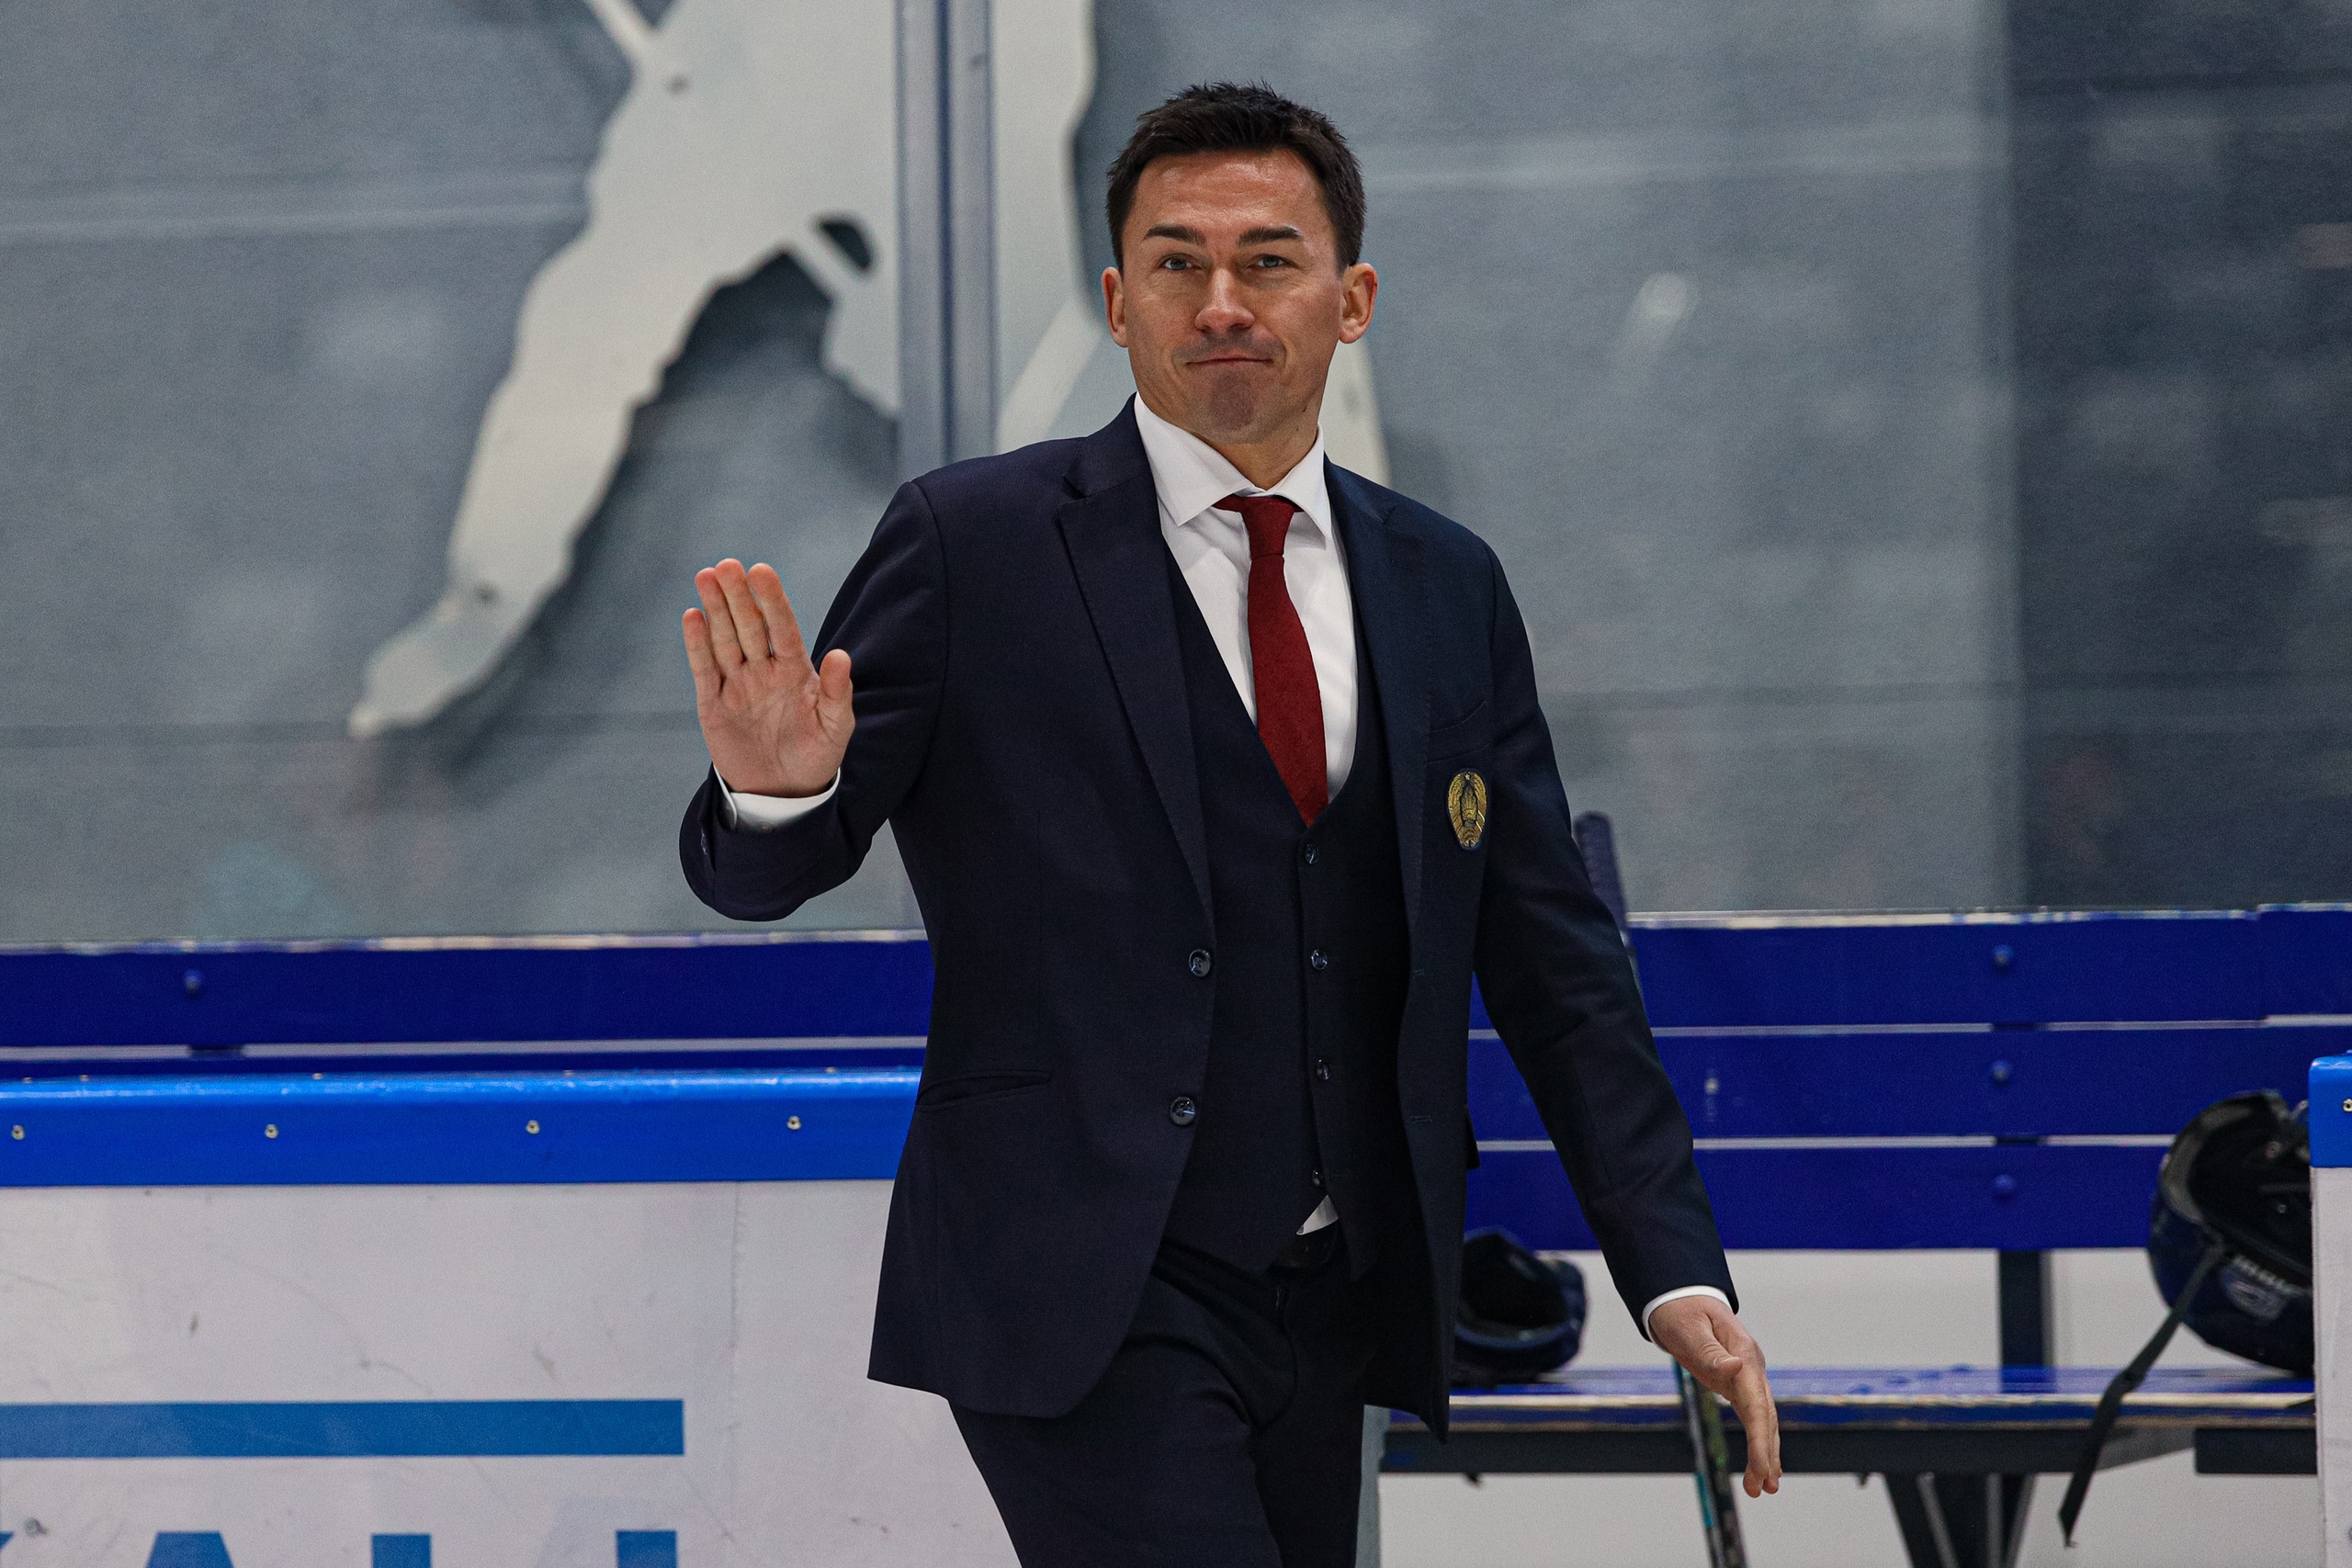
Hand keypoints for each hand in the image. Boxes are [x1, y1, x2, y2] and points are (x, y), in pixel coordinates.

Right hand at [683, 558, 852, 797]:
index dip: (772, 600)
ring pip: (724, 640)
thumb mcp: (835, 728)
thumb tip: (842, 655)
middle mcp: (764, 671)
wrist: (783, 793)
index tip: (762, 571)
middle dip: (738, 596)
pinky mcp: (713, 703)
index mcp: (795, 671)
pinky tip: (692, 616)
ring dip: (715, 609)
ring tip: (706, 576)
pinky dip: (696, 644)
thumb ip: (838, 693)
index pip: (782, 627)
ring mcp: (737, 685)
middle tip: (727, 565)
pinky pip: (703, 669)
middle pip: (749, 626)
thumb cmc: (815, 756)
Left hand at [1648, 1294, 1781, 1497]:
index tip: (1760, 1466)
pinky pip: (1753, 1416)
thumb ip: (1712, 1352)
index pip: (1757, 1403)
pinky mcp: (1739, 1383)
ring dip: (1766, 1454)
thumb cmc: (1681, 1312)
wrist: (1681, 1297)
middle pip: (1765, 1416)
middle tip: (1763, 1489)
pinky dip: (1759, 1441)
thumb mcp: (1689, 1329)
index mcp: (1744, 1354)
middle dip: (1766, 1454)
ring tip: (1764, 1489)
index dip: (1760, 1438)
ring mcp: (1748, 1375)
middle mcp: (1752, 1367)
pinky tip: (1762, 1466)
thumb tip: (1736, 1368)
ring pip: (1763, 1420)